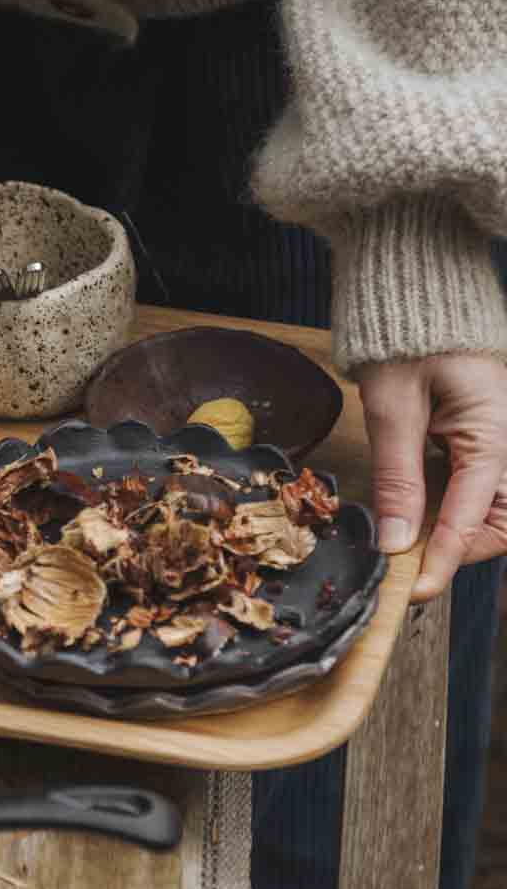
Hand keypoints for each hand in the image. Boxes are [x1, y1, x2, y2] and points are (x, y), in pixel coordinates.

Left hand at [358, 353, 506, 601]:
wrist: (420, 296)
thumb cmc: (407, 339)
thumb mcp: (393, 408)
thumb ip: (397, 478)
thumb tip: (395, 540)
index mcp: (494, 435)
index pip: (472, 518)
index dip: (442, 561)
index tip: (415, 592)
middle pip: (500, 524)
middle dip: (460, 549)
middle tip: (411, 559)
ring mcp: (503, 441)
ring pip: (496, 512)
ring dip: (457, 531)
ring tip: (411, 530)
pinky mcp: (489, 439)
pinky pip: (482, 488)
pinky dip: (453, 506)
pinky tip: (419, 503)